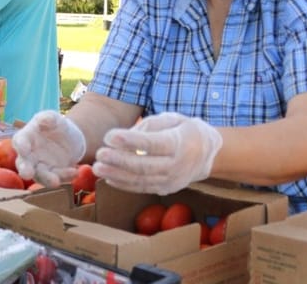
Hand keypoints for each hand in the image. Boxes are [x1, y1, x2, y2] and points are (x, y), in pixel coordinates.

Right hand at [12, 110, 86, 187]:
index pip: (19, 141)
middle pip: (23, 164)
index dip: (20, 145)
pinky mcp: (53, 175)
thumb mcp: (54, 118)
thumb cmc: (55, 125)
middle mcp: (29, 155)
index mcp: (25, 137)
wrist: (69, 138)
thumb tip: (45, 119)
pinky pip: (58, 178)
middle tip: (27, 174)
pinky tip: (75, 172)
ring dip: (48, 179)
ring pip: (40, 176)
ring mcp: (40, 167)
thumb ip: (49, 118)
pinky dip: (66, 177)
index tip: (24, 149)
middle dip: (25, 169)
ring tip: (56, 182)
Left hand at [93, 112, 222, 194]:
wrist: (208, 154)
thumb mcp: (173, 119)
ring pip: (141, 180)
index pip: (152, 143)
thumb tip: (126, 136)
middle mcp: (177, 164)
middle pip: (144, 165)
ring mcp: (172, 180)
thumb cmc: (186, 131)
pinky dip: (124, 184)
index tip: (110, 136)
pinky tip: (109, 177)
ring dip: (117, 175)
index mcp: (180, 143)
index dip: (130, 141)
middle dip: (119, 160)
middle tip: (100, 154)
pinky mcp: (166, 189)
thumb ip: (150, 125)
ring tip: (98, 168)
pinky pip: (142, 188)